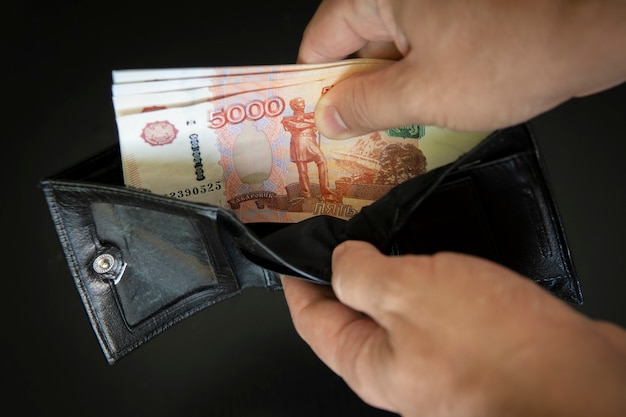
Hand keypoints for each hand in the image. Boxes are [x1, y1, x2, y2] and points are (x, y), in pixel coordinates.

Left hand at [281, 241, 625, 415]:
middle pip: (351, 311)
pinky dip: (426, 271)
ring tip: (379, 228)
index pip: (310, 318)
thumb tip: (340, 259)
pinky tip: (431, 246)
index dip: (295, 280)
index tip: (288, 249)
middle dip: (339, 269)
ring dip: (387, 265)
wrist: (579, 382)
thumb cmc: (493, 349)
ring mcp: (436, 351)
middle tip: (335, 227)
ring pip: (398, 302)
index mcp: (367, 362)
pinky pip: (436, 298)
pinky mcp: (472, 337)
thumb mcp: (406, 295)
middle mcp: (397, 363)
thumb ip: (360, 276)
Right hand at [298, 0, 625, 136]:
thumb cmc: (515, 51)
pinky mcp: (455, 13)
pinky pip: (418, 48)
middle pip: (352, 46)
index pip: (320, 41)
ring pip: (388, 51)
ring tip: (388, 130)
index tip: (313, 120)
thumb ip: (364, 107)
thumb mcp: (422, 94)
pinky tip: (420, 112)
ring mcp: (430, 2)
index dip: (312, 86)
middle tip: (351, 136)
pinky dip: (414, 79)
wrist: (590, 28)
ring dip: (387, 91)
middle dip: (353, 93)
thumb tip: (328, 117)